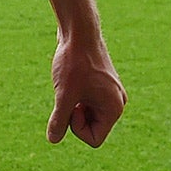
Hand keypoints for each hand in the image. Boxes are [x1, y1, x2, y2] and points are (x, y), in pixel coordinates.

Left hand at [50, 27, 124, 146]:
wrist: (79, 31)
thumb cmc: (74, 62)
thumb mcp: (64, 94)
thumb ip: (59, 120)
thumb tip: (53, 139)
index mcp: (114, 108)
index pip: (95, 139)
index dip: (76, 129)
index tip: (70, 107)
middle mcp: (116, 103)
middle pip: (92, 128)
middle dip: (75, 117)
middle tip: (68, 96)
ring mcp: (109, 93)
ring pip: (88, 114)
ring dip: (74, 106)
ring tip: (70, 86)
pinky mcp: (101, 84)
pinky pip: (87, 102)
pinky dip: (76, 96)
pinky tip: (71, 80)